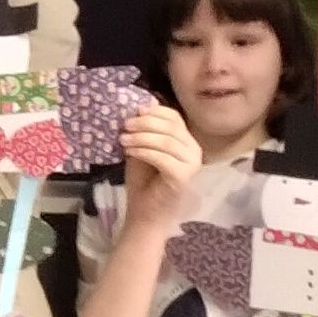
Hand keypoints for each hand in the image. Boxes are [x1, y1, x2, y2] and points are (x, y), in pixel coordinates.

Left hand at [115, 101, 202, 239]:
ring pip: (166, 141)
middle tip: (125, 126)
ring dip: (141, 137)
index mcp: (186, 142)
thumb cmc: (144, 182)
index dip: (154, 111)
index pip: (175, 117)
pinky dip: (144, 151)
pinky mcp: (183, 176)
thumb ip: (145, 130)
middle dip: (145, 123)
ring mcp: (192, 164)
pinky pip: (162, 157)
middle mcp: (194, 151)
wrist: (145, 213)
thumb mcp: (141, 148)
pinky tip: (130, 152)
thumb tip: (144, 104)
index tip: (135, 111)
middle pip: (171, 126)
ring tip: (123, 140)